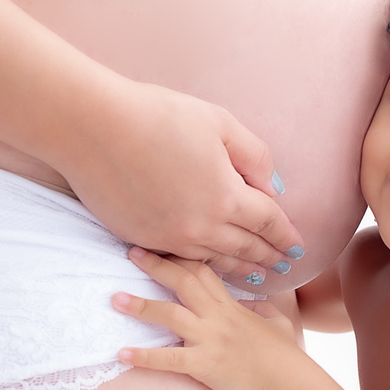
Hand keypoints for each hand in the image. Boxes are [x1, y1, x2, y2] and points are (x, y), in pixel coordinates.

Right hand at [61, 79, 303, 282]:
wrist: (92, 128)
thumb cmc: (157, 116)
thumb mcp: (220, 124)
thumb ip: (254, 158)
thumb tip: (272, 188)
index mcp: (226, 197)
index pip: (267, 222)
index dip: (285, 234)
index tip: (298, 244)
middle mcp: (201, 227)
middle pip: (245, 248)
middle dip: (268, 257)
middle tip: (284, 266)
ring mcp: (169, 237)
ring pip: (214, 261)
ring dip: (238, 268)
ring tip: (254, 274)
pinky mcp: (142, 238)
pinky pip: (182, 259)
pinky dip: (203, 266)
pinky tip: (209, 267)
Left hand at [113, 248, 301, 389]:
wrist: (290, 384)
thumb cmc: (284, 355)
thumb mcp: (275, 321)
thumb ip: (258, 308)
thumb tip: (250, 303)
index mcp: (230, 306)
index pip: (203, 271)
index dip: (180, 256)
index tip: (161, 245)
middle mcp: (217, 317)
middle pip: (183, 281)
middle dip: (156, 266)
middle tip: (131, 253)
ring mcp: (210, 339)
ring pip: (170, 314)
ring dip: (141, 306)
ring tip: (115, 299)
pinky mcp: (204, 365)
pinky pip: (169, 359)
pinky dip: (144, 357)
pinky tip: (122, 353)